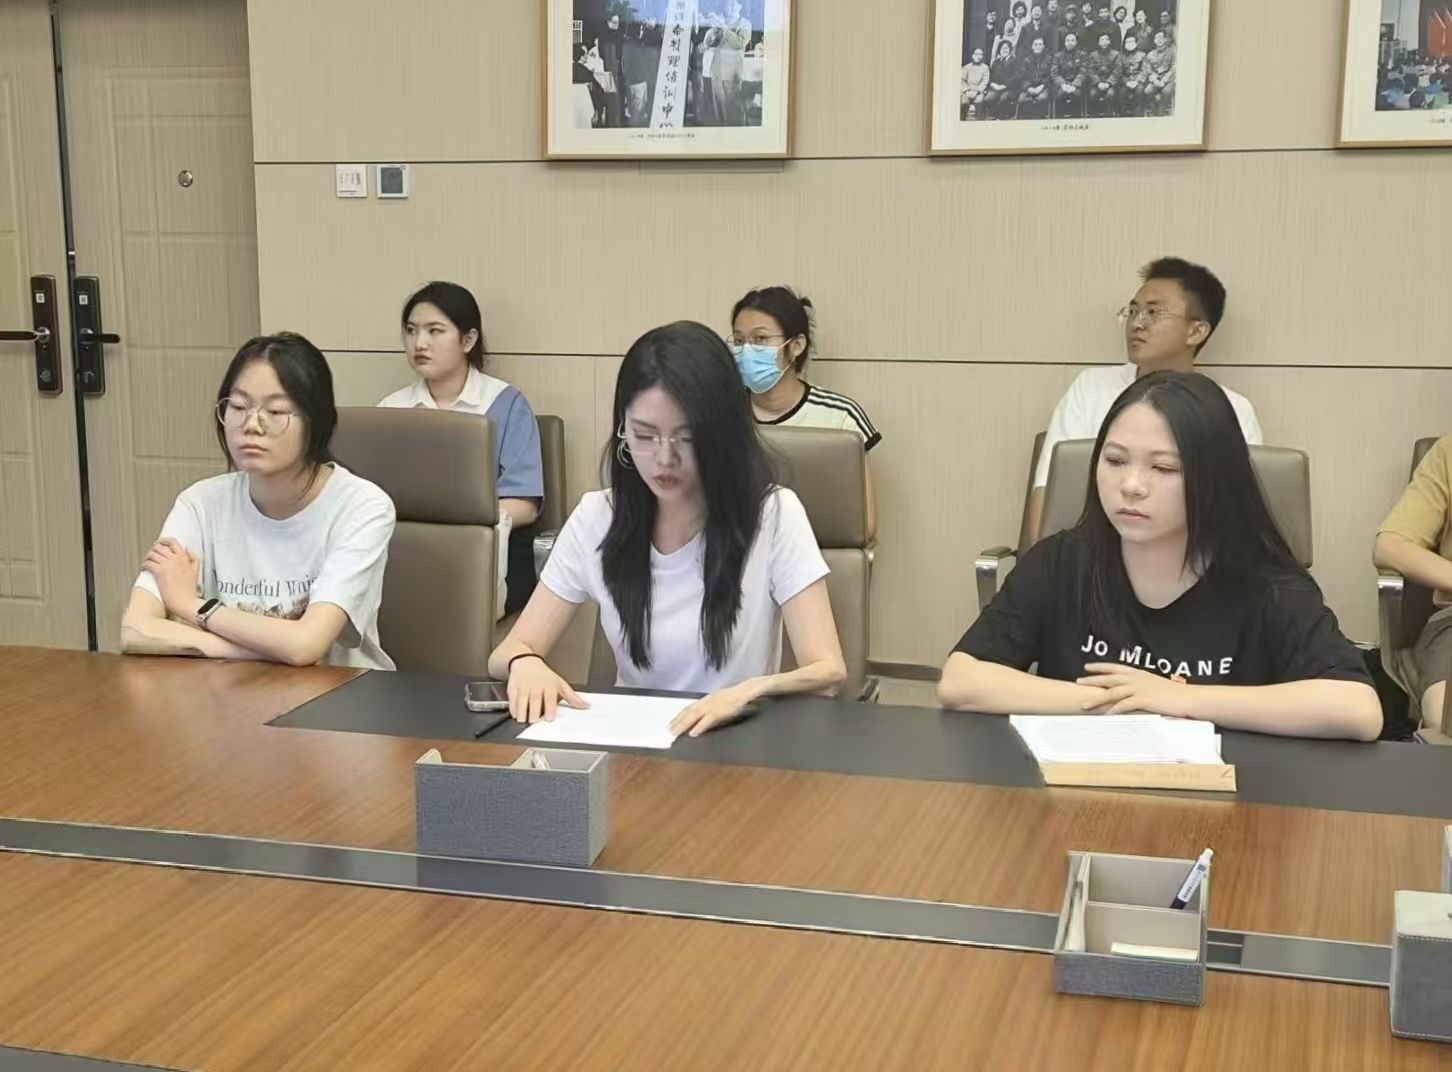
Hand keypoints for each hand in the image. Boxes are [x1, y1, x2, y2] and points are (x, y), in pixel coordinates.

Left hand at [142, 538, 199, 618]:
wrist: (186, 602)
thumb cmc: (189, 590)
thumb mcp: (196, 571)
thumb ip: (193, 559)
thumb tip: (187, 549)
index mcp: (185, 558)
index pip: (173, 542)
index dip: (163, 540)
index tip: (159, 543)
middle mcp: (176, 559)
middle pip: (159, 547)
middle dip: (152, 549)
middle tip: (150, 554)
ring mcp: (167, 565)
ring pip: (152, 554)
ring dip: (147, 557)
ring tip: (146, 562)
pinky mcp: (160, 572)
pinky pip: (148, 563)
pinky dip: (144, 564)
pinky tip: (144, 569)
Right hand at [507, 656, 588, 722]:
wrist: (526, 662)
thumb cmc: (544, 675)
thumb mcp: (560, 683)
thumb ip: (572, 697)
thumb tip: (586, 706)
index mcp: (549, 684)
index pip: (549, 697)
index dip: (549, 708)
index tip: (549, 718)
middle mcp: (535, 685)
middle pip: (534, 699)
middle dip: (534, 711)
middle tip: (535, 721)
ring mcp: (523, 686)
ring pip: (521, 700)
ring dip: (522, 712)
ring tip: (524, 720)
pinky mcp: (512, 688)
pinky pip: (512, 699)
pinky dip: (513, 708)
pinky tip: (516, 714)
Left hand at [669, 681, 756, 737]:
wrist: (743, 691)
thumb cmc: (733, 697)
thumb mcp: (718, 701)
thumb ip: (708, 708)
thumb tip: (700, 718)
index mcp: (705, 700)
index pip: (688, 708)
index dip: (679, 716)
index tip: (670, 723)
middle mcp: (705, 702)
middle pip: (688, 713)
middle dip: (677, 722)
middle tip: (668, 731)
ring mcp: (711, 706)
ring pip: (693, 716)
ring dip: (683, 725)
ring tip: (676, 733)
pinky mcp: (718, 712)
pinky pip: (706, 720)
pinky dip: (699, 727)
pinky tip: (692, 733)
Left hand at [1076, 663, 1191, 716]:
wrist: (1189, 698)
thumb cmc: (1174, 694)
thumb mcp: (1154, 686)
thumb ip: (1141, 687)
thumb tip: (1131, 693)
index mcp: (1139, 674)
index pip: (1115, 667)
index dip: (1100, 667)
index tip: (1087, 667)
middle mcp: (1137, 679)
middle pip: (1110, 678)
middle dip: (1093, 680)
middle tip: (1078, 682)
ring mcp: (1141, 689)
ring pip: (1114, 692)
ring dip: (1097, 699)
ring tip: (1084, 705)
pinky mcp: (1146, 700)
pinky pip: (1126, 705)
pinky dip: (1115, 710)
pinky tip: (1106, 715)